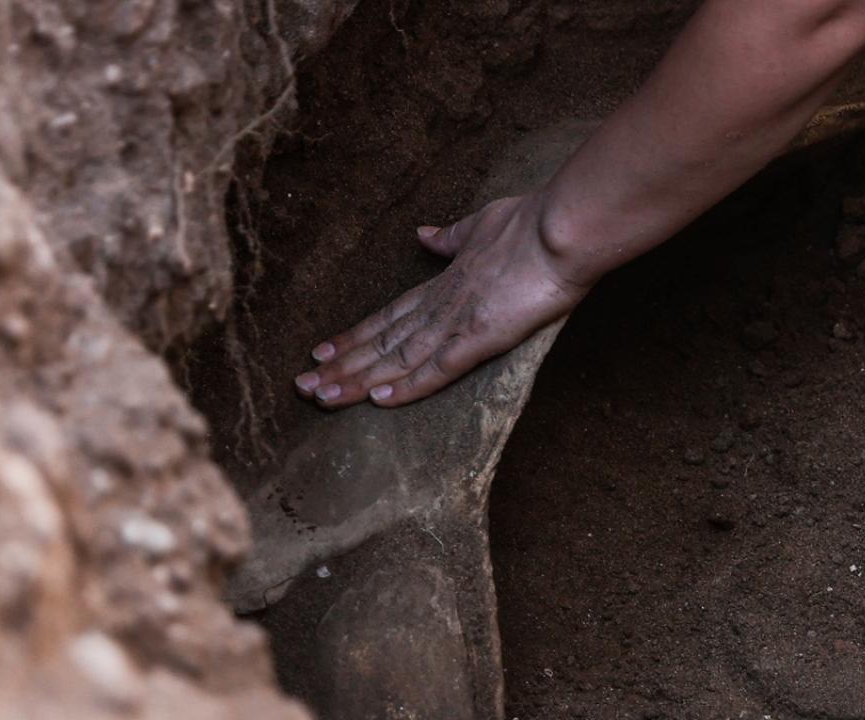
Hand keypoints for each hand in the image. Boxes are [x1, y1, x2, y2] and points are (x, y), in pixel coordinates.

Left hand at [294, 195, 591, 408]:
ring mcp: (457, 321)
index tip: (321, 351)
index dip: (354, 337)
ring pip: (397, 358)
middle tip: (300, 385)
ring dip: (358, 380)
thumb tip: (424, 234)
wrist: (563, 226)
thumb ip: (450, 236)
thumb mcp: (480, 224)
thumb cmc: (531, 222)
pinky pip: (438, 368)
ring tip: (321, 397)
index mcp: (442, 283)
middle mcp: (440, 304)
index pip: (388, 317)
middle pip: (380, 342)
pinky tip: (380, 401)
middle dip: (340, 366)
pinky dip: (408, 386)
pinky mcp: (481, 336)